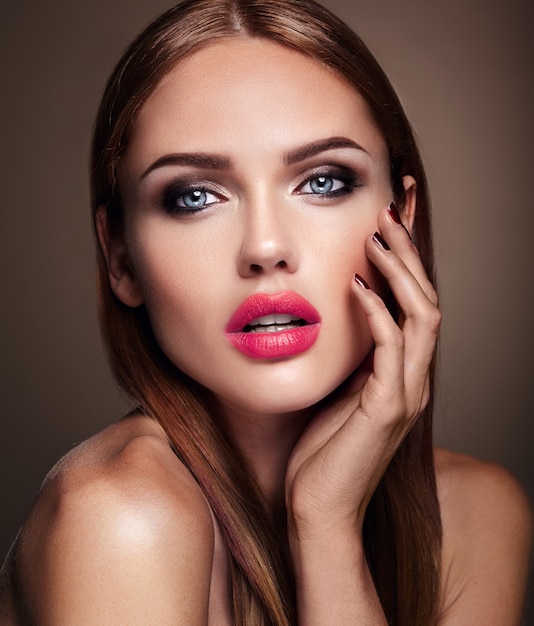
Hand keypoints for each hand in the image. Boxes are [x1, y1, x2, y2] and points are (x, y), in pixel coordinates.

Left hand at [285, 201, 440, 538]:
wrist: (319, 507)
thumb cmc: (321, 450)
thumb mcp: (337, 388)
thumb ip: (350, 353)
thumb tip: (339, 310)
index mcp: (401, 372)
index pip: (414, 301)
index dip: (410, 256)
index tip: (397, 213)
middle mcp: (412, 378)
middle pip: (427, 298)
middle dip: (410, 250)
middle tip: (392, 205)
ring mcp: (405, 393)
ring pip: (421, 316)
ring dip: (401, 271)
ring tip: (378, 232)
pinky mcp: (387, 409)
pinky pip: (390, 348)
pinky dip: (377, 312)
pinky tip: (356, 284)